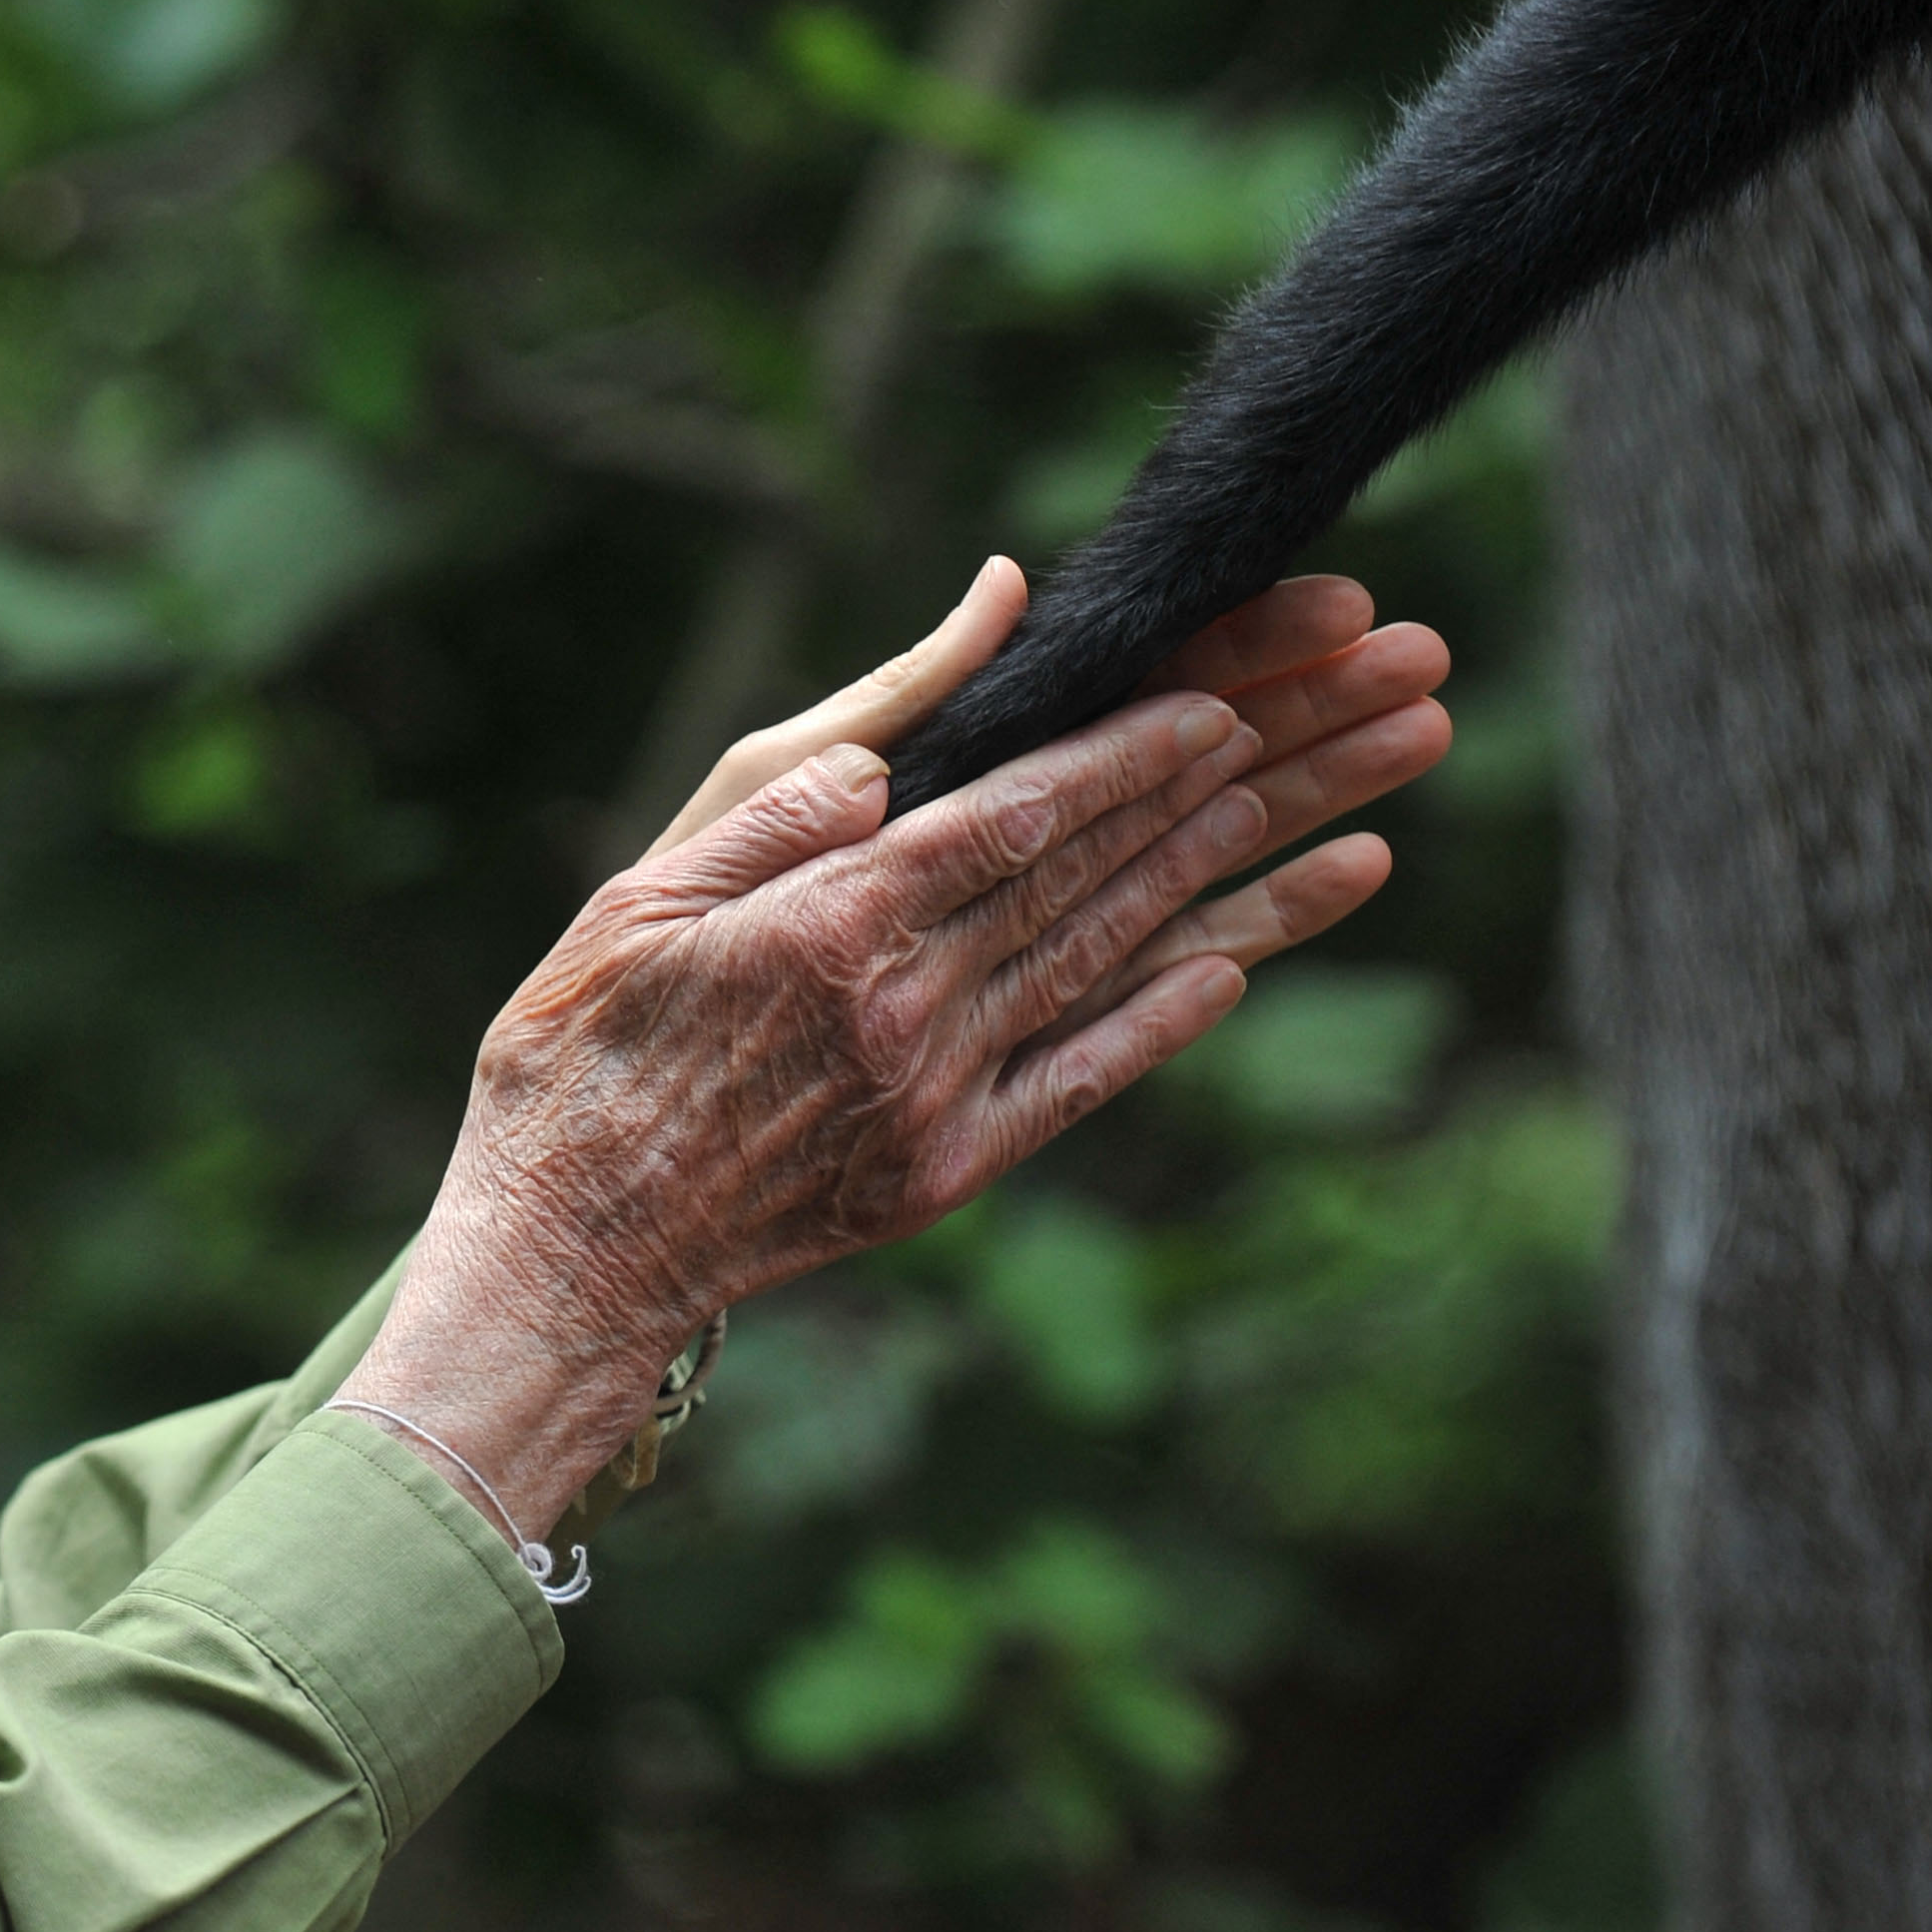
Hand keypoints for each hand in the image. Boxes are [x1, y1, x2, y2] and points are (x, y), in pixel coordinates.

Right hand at [340, 566, 1450, 1539]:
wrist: (566, 1255)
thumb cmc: (582, 1049)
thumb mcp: (654, 881)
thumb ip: (801, 777)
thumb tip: (911, 676)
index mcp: (834, 927)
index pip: (1021, 814)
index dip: (1136, 751)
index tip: (1234, 695)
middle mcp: (911, 1009)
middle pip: (1105, 872)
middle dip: (1246, 782)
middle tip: (1365, 713)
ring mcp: (943, 1096)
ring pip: (1120, 958)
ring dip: (1249, 880)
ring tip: (1363, 812)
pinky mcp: (955, 1169)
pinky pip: (1088, 1073)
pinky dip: (1171, 1011)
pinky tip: (1248, 958)